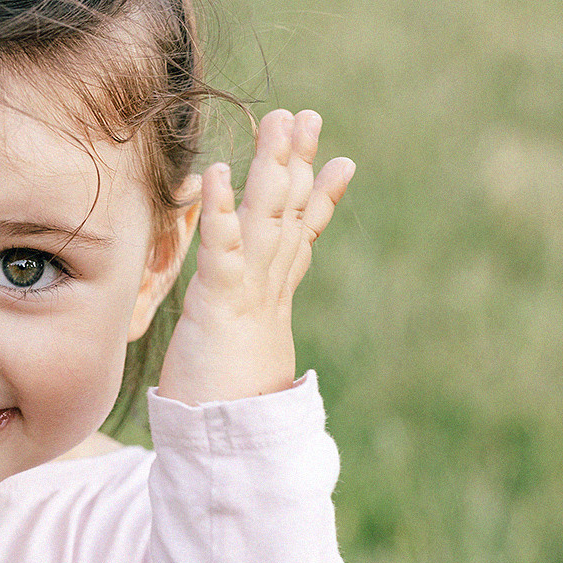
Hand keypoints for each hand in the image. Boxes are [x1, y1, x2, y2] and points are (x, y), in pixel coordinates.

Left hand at [156, 109, 352, 405]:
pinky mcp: (221, 304)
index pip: (301, 239)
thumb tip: (266, 352)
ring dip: (273, 167)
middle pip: (290, 214)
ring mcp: (248, 293)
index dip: (321, 198)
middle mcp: (268, 290)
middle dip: (299, 163)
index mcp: (272, 301)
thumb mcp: (241, 365)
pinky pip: (221, 248)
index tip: (342, 161)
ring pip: (267, 218)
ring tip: (279, 121)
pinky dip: (222, 208)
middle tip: (306, 115)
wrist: (227, 447)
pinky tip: (219, 171)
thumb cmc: (223, 412)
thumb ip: (249, 343)